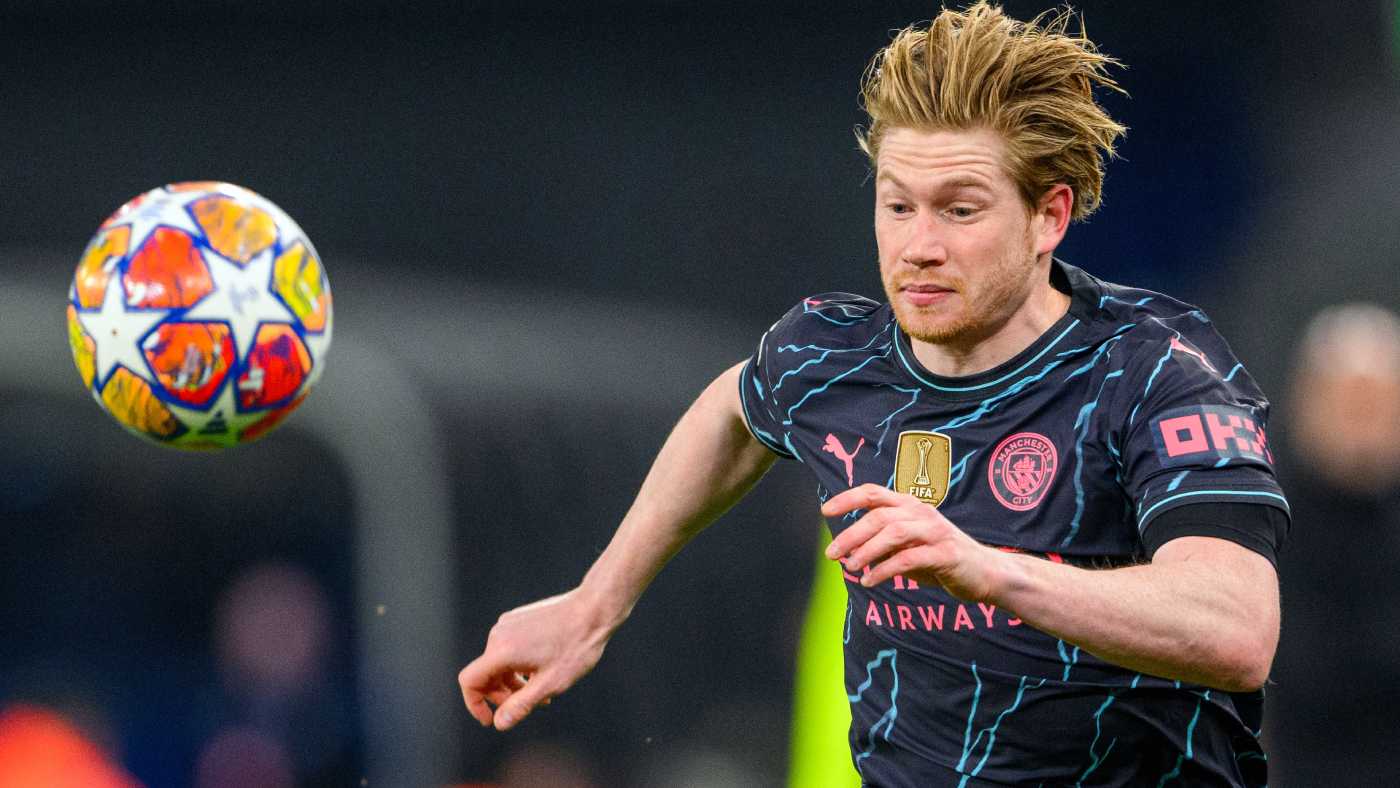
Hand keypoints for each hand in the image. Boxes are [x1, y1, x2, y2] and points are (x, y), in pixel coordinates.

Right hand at [458, 590, 611, 730]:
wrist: (594, 609)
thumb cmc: (576, 647)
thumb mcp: (551, 683)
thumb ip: (521, 705)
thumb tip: (499, 723)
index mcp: (502, 650)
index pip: (470, 681)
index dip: (474, 704)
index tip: (489, 720)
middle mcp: (499, 633)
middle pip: (486, 673)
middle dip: (501, 695)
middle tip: (530, 706)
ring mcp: (508, 623)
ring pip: (500, 662)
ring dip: (513, 682)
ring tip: (543, 693)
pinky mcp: (519, 618)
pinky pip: (509, 648)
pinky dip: (519, 665)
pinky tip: (544, 671)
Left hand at [821, 483, 1002, 600]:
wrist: (984, 573)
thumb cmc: (940, 558)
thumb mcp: (907, 547)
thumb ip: (882, 545)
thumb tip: (848, 551)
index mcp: (910, 505)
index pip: (874, 493)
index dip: (848, 499)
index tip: (825, 511)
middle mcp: (922, 513)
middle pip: (879, 515)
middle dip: (851, 534)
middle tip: (832, 553)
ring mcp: (935, 531)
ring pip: (892, 533)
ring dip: (866, 551)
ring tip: (850, 567)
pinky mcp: (945, 554)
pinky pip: (908, 559)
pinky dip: (884, 570)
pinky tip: (870, 581)